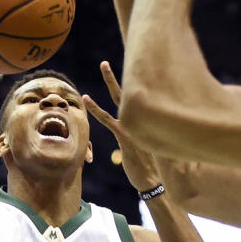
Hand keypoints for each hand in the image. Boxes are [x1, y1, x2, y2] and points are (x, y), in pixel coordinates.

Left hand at [82, 62, 160, 192]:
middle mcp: (143, 119)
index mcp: (149, 120)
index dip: (135, 82)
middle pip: (133, 91)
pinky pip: (109, 120)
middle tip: (111, 58)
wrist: (153, 183)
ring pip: (121, 99)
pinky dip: (97, 109)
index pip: (141, 96)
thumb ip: (142, 133)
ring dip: (111, 81)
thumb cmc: (150, 168)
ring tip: (104, 64)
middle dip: (123, 73)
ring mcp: (135, 126)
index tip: (132, 66)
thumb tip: (142, 129)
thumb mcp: (149, 147)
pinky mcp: (126, 137)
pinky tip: (87, 99)